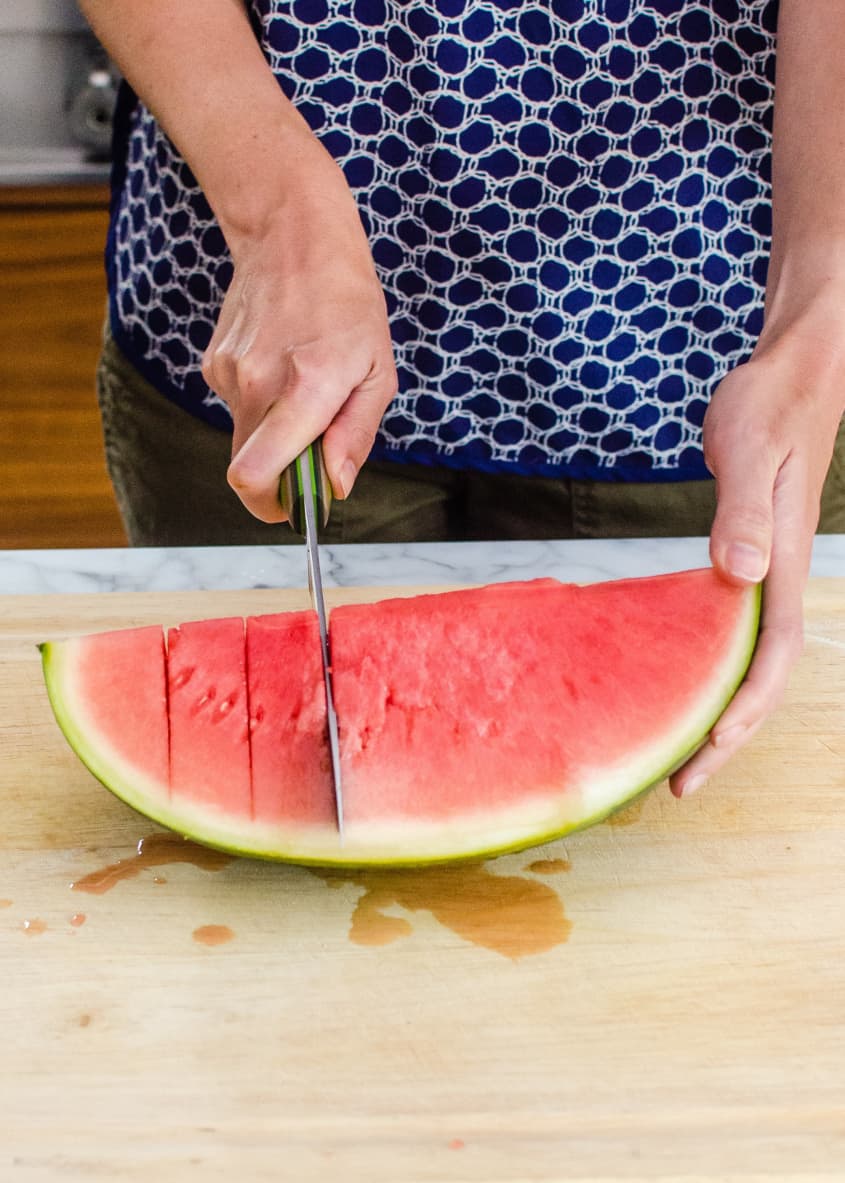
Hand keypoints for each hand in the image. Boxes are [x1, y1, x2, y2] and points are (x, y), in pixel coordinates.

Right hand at [202, 145, 396, 521]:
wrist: (292, 236)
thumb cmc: (347, 303)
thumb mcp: (377, 372)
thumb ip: (356, 436)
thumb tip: (334, 485)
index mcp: (306, 389)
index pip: (256, 473)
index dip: (272, 507)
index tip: (296, 508)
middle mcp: (258, 384)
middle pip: (247, 469)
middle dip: (280, 476)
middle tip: (315, 450)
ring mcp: (230, 374)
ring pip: (246, 437)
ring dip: (275, 433)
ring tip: (305, 385)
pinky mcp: (214, 365)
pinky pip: (239, 408)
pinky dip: (263, 404)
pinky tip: (283, 365)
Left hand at [670, 307, 844, 796]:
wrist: (791, 373)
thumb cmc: (771, 405)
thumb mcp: (750, 451)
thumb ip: (747, 512)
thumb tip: (742, 576)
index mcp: (785, 564)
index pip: (773, 654)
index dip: (745, 707)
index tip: (707, 749)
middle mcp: (779, 578)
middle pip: (761, 676)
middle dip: (726, 736)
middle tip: (678, 786)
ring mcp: (767, 571)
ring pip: (748, 660)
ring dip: (718, 711)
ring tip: (674, 757)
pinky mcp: (749, 559)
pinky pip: (732, 630)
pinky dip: (710, 668)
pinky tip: (676, 682)